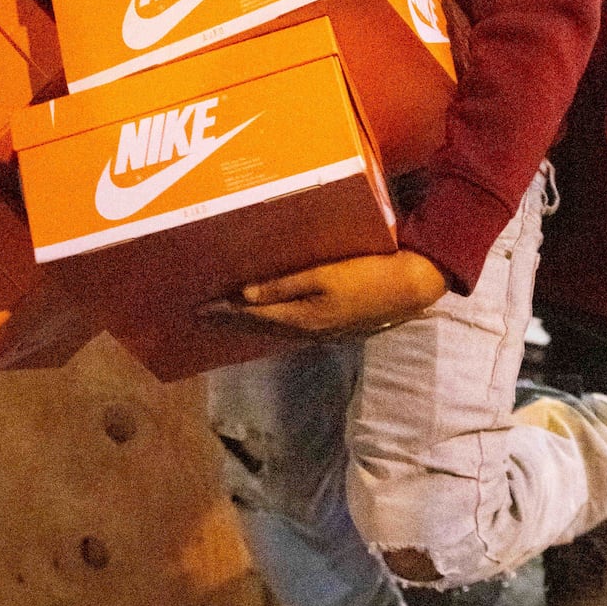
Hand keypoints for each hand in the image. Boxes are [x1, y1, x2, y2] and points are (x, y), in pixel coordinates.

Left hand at [201, 250, 447, 337]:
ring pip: (272, 328)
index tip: (196, 308)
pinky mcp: (331, 324)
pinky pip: (288, 325)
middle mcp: (306, 330)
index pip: (250, 316)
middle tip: (202, 314)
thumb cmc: (367, 274)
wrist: (410, 287)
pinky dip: (269, 319)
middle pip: (258, 327)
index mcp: (300, 318)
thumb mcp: (324, 276)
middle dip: (229, 321)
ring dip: (247, 322)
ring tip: (225, 315)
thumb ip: (284, 285)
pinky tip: (265, 312)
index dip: (222, 312)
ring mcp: (320, 330)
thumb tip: (244, 296)